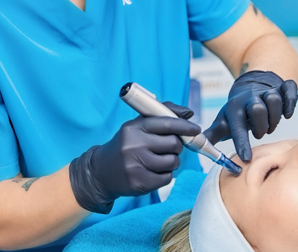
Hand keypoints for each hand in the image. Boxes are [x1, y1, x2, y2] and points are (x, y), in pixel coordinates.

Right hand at [69, 102, 199, 213]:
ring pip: (173, 162)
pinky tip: (153, 171)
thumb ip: (163, 114)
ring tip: (158, 160)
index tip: (196, 129)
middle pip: (174, 144)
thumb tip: (189, 114)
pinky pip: (167, 178)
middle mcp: (133, 145)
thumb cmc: (127, 144)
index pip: (167, 123)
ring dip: (172, 161)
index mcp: (134, 127)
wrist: (101, 172)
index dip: (185, 126)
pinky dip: (165, 175)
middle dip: (177, 146)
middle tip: (169, 148)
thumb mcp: (138, 125)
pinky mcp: (139, 183)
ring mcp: (135, 165)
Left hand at [203, 70, 297, 161]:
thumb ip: (212, 135)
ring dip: (275, 117)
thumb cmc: (238, 110)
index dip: (242, 142)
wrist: (251, 84)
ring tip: (270, 123)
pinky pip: (290, 90)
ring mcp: (268, 91)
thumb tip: (196, 147)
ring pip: (274, 101)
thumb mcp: (224, 121)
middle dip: (261, 126)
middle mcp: (251, 97)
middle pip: (258, 109)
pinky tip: (288, 113)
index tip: (246, 159)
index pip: (238, 126)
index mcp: (235, 107)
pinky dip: (291, 101)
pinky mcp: (282, 87)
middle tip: (259, 132)